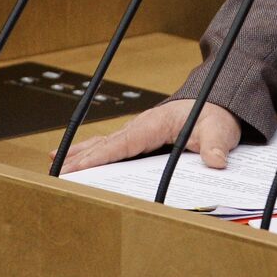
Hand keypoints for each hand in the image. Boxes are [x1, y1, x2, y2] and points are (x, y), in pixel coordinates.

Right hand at [54, 100, 240, 173]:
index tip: (77, 168)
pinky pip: (113, 145)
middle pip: (107, 144)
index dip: (99, 157)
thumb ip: (216, 145)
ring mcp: (140, 130)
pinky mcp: (141, 137)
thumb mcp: (220, 130)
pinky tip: (76, 159)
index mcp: (156, 123)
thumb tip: (216, 161)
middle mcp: (143, 125)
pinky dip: (93, 152)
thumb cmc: (217, 115)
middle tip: (57, 175)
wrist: (219, 102)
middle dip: (81, 158)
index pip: (123, 143)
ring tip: (56, 165)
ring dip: (82, 154)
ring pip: (106, 143)